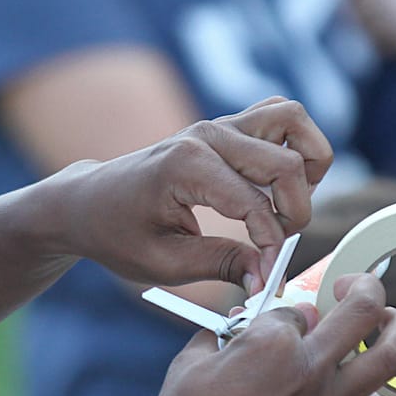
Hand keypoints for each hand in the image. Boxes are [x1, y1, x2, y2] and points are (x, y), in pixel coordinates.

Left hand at [47, 97, 331, 292]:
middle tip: (276, 243)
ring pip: (291, 119)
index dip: (271, 247)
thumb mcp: (162, 262)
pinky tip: (280, 183)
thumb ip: (220, 264)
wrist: (89, 201)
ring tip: (288, 202)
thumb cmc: (116, 232)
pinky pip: (279, 116)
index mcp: (186, 166)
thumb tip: (266, 278)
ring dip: (306, 163)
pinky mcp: (225, 126)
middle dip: (295, 210)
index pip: (256, 205)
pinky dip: (295, 145)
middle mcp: (207, 135)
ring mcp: (217, 124)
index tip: (266, 276)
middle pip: (286, 162)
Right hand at [130, 273, 395, 395]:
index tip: (279, 326)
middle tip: (350, 290)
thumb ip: (225, 332)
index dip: (289, 313)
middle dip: (360, 287)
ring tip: (392, 320)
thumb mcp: (194, 357)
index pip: (297, 306)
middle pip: (359, 307)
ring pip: (391, 353)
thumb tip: (241, 326)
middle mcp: (308, 365)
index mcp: (270, 337)